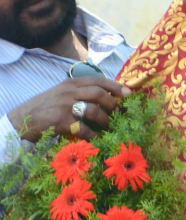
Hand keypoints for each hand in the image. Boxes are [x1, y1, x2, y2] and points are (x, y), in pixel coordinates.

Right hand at [6, 76, 130, 142]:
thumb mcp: (63, 93)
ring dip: (105, 121)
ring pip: (93, 110)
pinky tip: (98, 139)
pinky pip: (84, 129)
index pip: (98, 80)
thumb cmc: (46, 107)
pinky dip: (94, 135)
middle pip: (98, 94)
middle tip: (118, 113)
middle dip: (112, 104)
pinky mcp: (61, 123)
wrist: (22, 119)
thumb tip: (110, 97)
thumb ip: (81, 92)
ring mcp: (64, 107)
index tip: (129, 93)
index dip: (115, 86)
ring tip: (110, 127)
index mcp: (71, 83)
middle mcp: (68, 92)